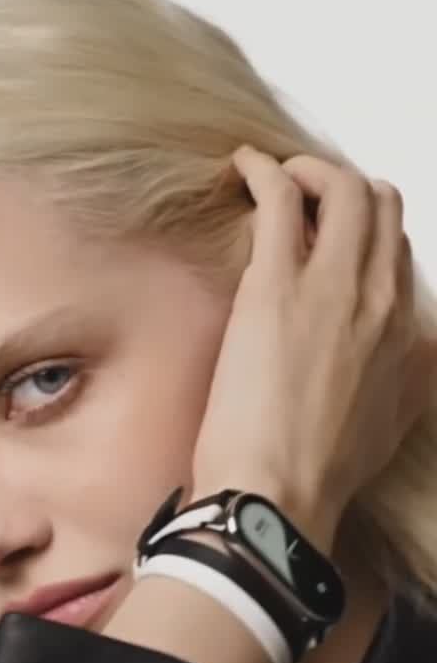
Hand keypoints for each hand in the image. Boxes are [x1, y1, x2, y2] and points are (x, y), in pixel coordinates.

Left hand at [192, 147, 436, 553]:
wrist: (277, 493)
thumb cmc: (322, 470)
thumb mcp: (392, 423)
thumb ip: (411, 375)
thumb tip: (422, 346)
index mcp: (405, 331)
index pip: (399, 250)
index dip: (363, 235)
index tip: (328, 239)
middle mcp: (382, 297)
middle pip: (381, 204)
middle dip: (343, 189)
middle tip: (304, 200)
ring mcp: (333, 285)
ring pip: (343, 188)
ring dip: (308, 172)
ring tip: (276, 181)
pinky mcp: (276, 285)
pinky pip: (281, 197)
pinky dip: (264, 170)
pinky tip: (243, 168)